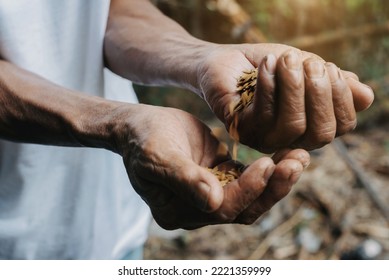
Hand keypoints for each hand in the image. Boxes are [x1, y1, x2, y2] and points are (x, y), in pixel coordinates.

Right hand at [117, 104, 309, 228]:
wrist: (138, 126)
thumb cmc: (142, 138)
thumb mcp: (156, 155)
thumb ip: (183, 178)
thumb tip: (212, 202)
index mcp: (177, 211)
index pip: (221, 209)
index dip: (247, 189)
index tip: (268, 164)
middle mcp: (197, 209)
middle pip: (243, 208)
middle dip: (272, 187)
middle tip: (296, 162)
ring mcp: (210, 194)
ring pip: (251, 195)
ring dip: (277, 179)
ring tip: (299, 156)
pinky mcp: (220, 177)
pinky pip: (249, 178)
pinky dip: (269, 169)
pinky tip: (286, 152)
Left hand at [198, 43, 373, 152]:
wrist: (227, 60)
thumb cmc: (268, 66)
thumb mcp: (305, 67)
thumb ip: (332, 82)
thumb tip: (366, 96)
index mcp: (309, 126)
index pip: (339, 127)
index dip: (341, 99)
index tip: (330, 68)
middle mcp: (289, 139)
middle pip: (320, 134)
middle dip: (320, 94)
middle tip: (309, 63)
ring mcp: (264, 138)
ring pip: (292, 126)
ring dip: (294, 87)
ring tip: (287, 58)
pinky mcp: (241, 130)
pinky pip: (263, 114)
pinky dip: (269, 85)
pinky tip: (267, 64)